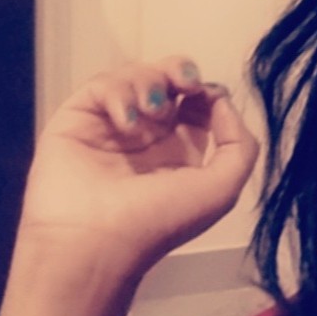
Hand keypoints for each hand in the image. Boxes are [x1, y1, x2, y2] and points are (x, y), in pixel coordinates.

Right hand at [15, 54, 261, 285]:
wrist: (95, 242)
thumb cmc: (158, 220)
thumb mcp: (220, 190)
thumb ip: (239, 145)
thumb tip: (222, 102)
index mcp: (179, 153)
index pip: (195, 105)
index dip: (205, 92)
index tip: (208, 95)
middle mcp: (146, 136)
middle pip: (167, 82)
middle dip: (180, 73)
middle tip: (185, 83)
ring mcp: (110, 125)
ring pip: (136, 76)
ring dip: (151, 82)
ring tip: (153, 109)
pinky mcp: (77, 117)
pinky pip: (102, 85)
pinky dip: (119, 94)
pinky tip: (125, 123)